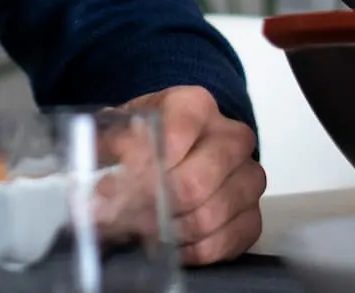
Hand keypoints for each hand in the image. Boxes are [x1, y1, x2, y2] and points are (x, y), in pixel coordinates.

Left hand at [122, 86, 265, 265]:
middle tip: (123, 219)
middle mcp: (231, 136)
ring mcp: (248, 176)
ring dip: (170, 232)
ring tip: (141, 232)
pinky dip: (193, 251)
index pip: (174, 138)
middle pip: (195, 183)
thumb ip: (109, 148)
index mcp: (196, 105)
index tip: (108, 189)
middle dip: (153, 208)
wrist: (178, 145)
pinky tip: (171, 245)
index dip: (140, 170)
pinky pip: (227, 241)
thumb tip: (102, 187)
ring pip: (211, 215)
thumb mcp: (120, 128)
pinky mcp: (252, 213)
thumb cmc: (148, 137)